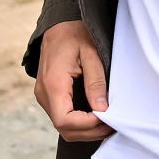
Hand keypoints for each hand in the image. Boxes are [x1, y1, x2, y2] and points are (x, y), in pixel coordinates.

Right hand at [34, 20, 111, 141]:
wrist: (59, 26)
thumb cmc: (76, 35)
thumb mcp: (91, 54)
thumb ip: (96, 82)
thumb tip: (102, 109)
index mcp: (53, 84)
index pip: (65, 120)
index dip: (87, 125)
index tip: (108, 118)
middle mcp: (44, 94)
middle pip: (64, 128)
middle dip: (90, 132)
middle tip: (115, 125)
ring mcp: (44, 96)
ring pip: (63, 127)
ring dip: (86, 130)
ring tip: (109, 122)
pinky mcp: (49, 96)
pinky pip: (63, 117)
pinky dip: (80, 123)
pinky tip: (98, 117)